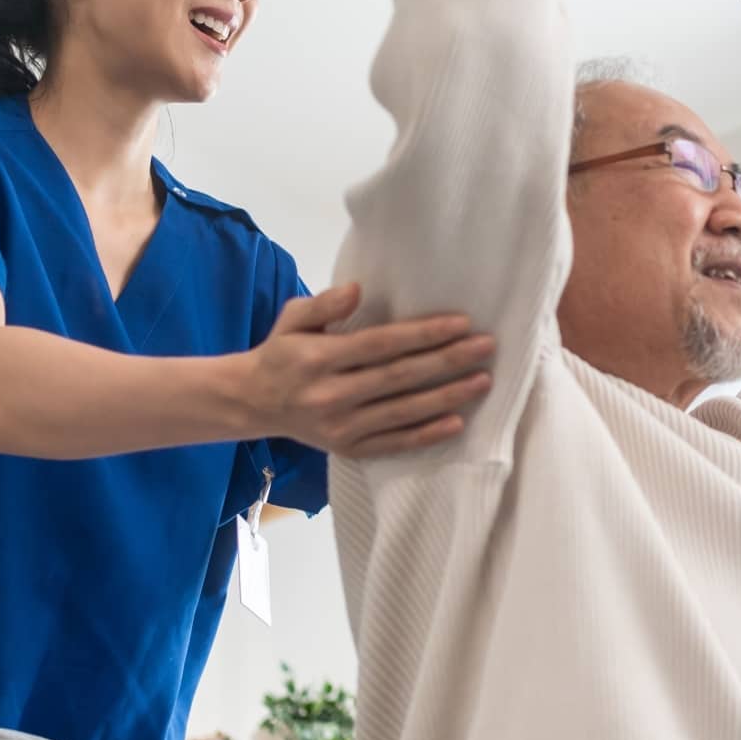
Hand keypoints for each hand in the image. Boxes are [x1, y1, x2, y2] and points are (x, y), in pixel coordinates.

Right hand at [243, 284, 494, 459]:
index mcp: (318, 359)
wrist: (253, 403)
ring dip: (448, 397)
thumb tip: (357, 289)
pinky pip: (394, 444)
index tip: (461, 323)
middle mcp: (330, 396)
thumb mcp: (292, 319)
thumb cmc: (282, 353)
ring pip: (404, 412)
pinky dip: (427, 435)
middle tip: (486, 347)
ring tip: (483, 381)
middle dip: (447, 361)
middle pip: (400, 378)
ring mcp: (341, 428)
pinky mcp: (348, 450)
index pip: (382, 345)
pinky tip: (457, 422)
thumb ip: (323, 304)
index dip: (423, 334)